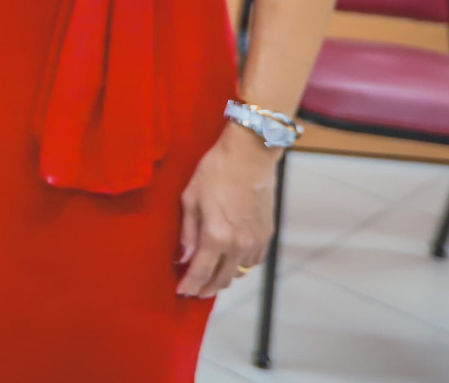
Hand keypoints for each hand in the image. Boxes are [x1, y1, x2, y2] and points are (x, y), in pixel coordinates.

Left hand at [177, 125, 277, 296]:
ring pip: (239, 273)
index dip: (190, 285)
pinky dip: (240, 265)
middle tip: (194, 290)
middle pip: (221, 279)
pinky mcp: (267, 235)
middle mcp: (238, 245)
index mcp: (216, 236)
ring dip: (223, 277)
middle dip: (206, 288)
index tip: (181, 291)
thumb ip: (187, 233)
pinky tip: (229, 260)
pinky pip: (253, 262)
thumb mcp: (190, 199)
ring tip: (209, 276)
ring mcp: (255, 242)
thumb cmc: (214, 172)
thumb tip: (183, 258)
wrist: (249, 157)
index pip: (200, 272)